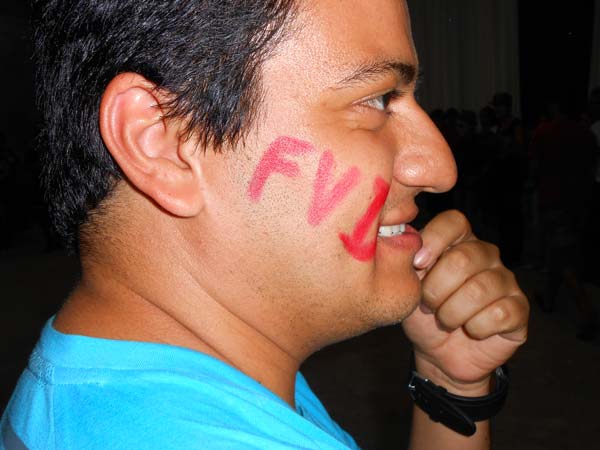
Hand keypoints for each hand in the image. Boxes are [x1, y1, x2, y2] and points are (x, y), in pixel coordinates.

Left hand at [402, 210, 528, 393]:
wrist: (438, 353)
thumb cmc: (422, 314)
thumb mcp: (408, 285)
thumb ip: (407, 259)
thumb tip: (406, 238)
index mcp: (458, 241)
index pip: (453, 221)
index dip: (434, 240)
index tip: (417, 265)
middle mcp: (486, 254)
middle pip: (463, 259)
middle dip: (435, 290)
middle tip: (428, 305)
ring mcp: (506, 280)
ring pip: (479, 289)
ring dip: (452, 313)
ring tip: (445, 320)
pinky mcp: (519, 308)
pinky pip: (499, 313)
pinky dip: (476, 328)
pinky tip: (471, 330)